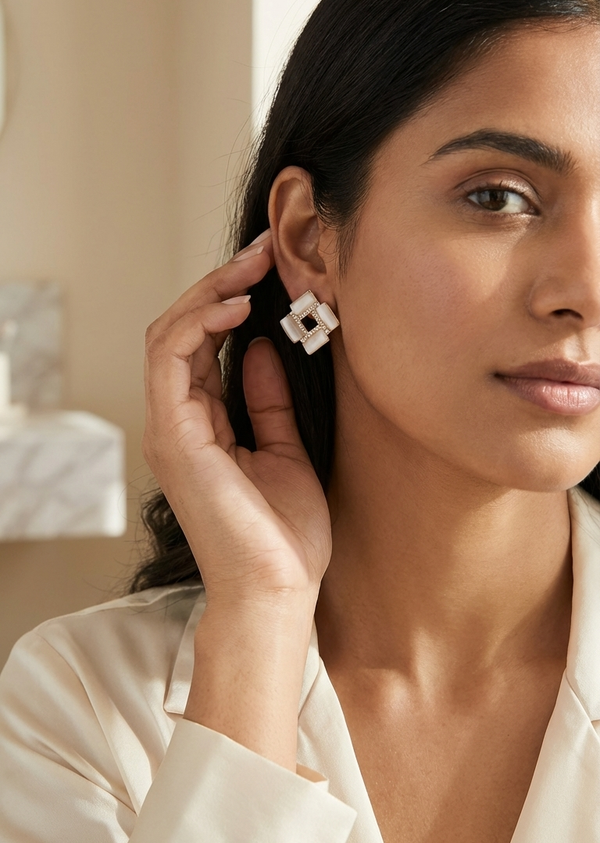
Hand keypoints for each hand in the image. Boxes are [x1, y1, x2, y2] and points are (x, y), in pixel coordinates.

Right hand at [142, 230, 331, 608]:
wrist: (279, 590)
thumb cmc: (284, 535)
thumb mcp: (286, 448)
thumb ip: (267, 398)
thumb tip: (262, 347)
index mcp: (200, 425)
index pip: (200, 344)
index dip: (230, 299)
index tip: (271, 268)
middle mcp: (176, 422)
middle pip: (180, 330)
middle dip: (220, 284)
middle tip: (263, 252)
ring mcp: (170, 429)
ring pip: (169, 336)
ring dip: (209, 292)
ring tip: (251, 267)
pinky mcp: (175, 437)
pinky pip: (171, 361)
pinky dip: (198, 324)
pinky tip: (237, 305)